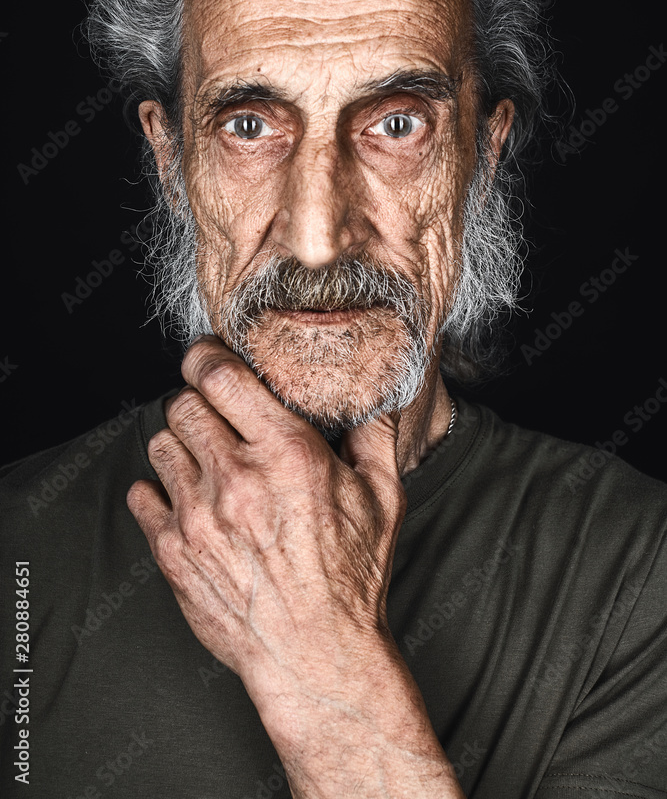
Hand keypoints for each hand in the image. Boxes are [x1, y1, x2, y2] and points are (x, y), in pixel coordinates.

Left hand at [126, 334, 406, 710]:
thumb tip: (377, 392)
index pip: (221, 376)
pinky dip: (158, 490)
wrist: (315, 655)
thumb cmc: (353, 577)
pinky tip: (186, 499)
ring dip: (180, 445)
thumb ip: (375, 434)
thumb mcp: (383, 498)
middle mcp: (236, 478)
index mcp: (287, 453)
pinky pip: (143, 494)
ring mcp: (198, 516)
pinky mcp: (173, 551)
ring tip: (205, 461)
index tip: (208, 357)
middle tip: (216, 417)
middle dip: (198, 403)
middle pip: (184, 404)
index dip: (207, 356)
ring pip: (160, 444)